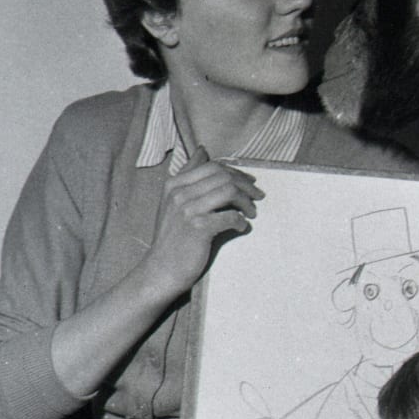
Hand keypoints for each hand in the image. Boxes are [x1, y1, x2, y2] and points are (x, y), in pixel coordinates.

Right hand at [144, 147, 262, 301]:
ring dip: (246, 202)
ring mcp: (188, 210)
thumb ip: (187, 176)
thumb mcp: (172, 201)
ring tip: (251, 212)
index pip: (213, 167)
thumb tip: (202, 150)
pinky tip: (242, 227)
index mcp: (174, 184)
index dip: (236, 173)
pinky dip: (240, 221)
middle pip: (223, 176)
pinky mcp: (198, 228)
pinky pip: (230, 216)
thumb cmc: (172, 237)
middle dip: (246, 185)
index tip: (249, 183)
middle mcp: (179, 193)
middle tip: (257, 197)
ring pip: (229, 192)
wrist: (161, 268)